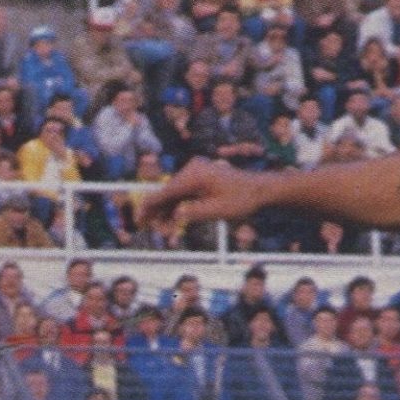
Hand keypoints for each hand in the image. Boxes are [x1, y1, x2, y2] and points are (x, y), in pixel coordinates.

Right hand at [142, 158, 268, 225]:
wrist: (260, 189)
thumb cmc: (242, 199)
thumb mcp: (218, 211)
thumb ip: (195, 213)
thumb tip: (176, 216)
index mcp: (194, 176)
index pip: (165, 192)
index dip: (149, 207)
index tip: (139, 220)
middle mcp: (191, 170)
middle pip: (166, 192)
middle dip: (156, 211)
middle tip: (144, 227)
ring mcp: (195, 173)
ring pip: (174, 194)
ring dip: (167, 211)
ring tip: (161, 230)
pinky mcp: (200, 179)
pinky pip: (184, 193)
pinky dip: (178, 206)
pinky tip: (172, 221)